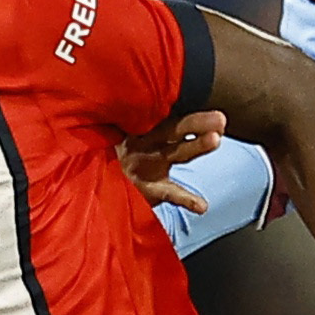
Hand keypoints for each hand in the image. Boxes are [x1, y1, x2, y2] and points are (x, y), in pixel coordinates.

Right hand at [119, 109, 233, 214]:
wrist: (94, 181)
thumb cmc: (120, 155)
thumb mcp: (131, 133)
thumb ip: (152, 120)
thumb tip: (190, 108)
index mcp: (146, 125)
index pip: (173, 113)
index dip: (194, 110)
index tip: (216, 109)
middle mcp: (147, 141)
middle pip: (176, 127)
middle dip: (199, 122)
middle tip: (220, 118)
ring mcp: (145, 164)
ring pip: (176, 153)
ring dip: (196, 146)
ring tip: (215, 140)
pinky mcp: (144, 188)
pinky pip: (168, 193)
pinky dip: (186, 199)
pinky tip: (202, 206)